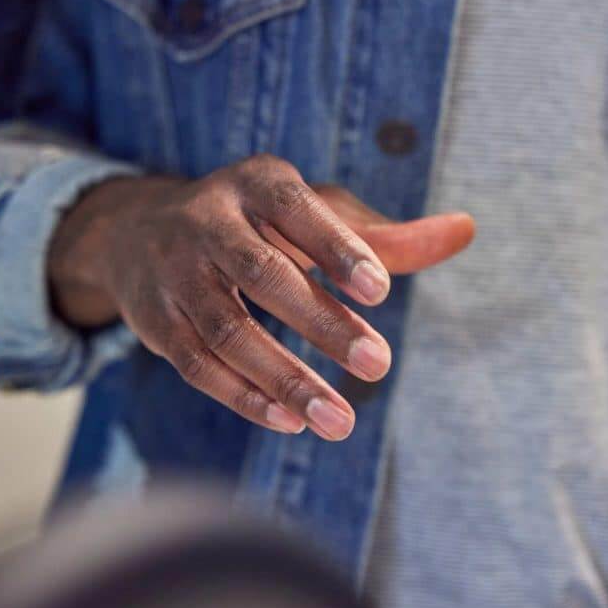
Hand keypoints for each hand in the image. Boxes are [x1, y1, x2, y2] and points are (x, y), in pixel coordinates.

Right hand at [48, 155, 474, 440]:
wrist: (141, 231)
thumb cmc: (258, 224)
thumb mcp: (316, 215)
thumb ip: (386, 237)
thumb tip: (466, 230)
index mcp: (257, 184)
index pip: (297, 211)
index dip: (337, 248)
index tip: (381, 291)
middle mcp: (207, 221)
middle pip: (262, 275)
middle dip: (321, 323)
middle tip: (378, 365)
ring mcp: (174, 272)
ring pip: (227, 329)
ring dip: (284, 379)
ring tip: (340, 422)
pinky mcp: (155, 321)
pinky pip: (197, 364)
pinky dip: (244, 396)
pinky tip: (291, 421)